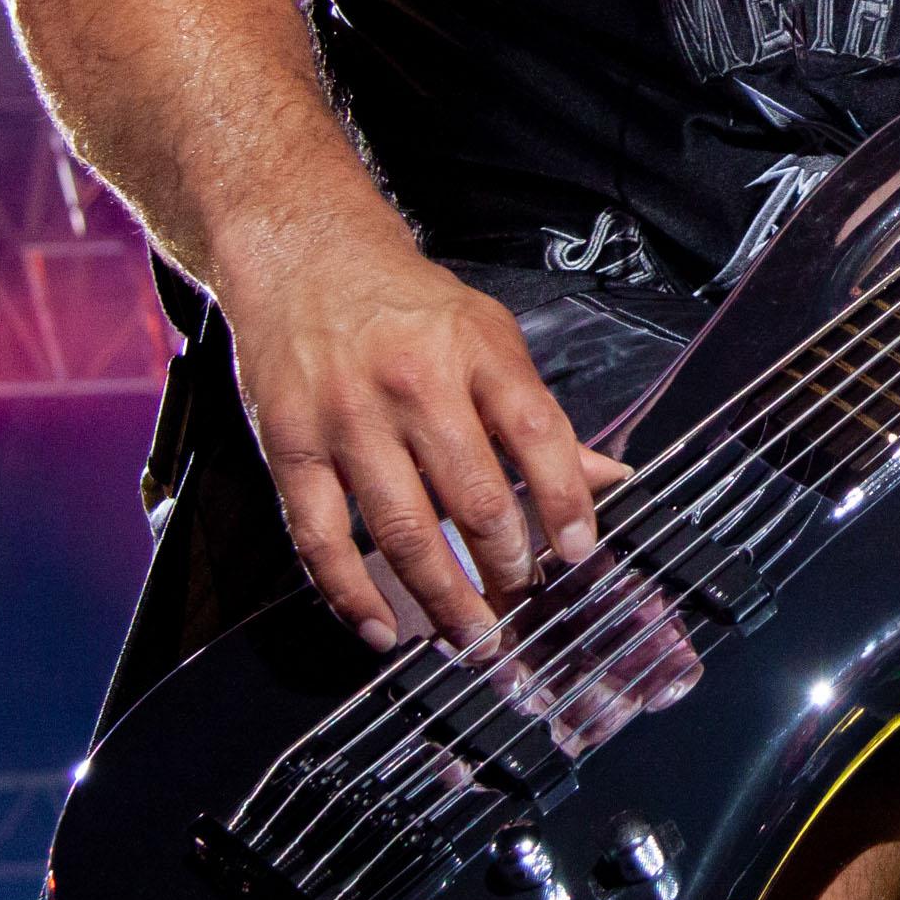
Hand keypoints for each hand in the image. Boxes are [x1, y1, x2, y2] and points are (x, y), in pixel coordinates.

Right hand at [224, 243, 624, 648]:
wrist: (304, 262)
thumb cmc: (407, 308)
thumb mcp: (488, 336)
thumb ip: (538, 414)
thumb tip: (607, 479)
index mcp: (475, 351)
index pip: (538, 433)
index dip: (566, 501)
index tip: (579, 552)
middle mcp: (414, 384)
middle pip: (474, 498)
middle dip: (507, 568)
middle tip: (523, 605)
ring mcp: (348, 420)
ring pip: (404, 532)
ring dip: (445, 598)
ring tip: (475, 637)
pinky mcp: (291, 450)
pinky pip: (323, 541)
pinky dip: (353, 596)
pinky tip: (384, 630)